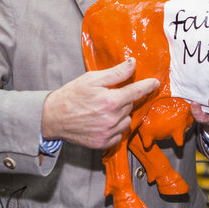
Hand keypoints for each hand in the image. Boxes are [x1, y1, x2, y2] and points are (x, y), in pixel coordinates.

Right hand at [41, 58, 158, 149]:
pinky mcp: (103, 143)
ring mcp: (108, 133)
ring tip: (104, 110)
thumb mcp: (92, 78)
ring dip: (121, 114)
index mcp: (110, 101)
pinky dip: (115, 128)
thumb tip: (132, 63)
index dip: (148, 86)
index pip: (137, 92)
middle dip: (124, 99)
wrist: (53, 118)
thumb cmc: (71, 95)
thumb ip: (115, 73)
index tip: (155, 83)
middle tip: (109, 96)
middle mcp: (112, 119)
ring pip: (126, 121)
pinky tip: (102, 122)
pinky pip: (119, 134)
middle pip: (130, 105)